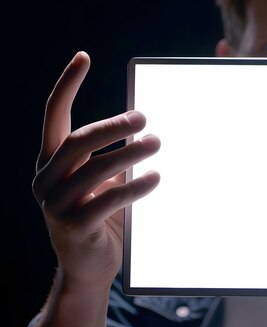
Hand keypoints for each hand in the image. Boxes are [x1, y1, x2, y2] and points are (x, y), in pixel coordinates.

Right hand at [31, 51, 160, 290]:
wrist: (90, 266)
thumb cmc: (102, 215)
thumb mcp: (103, 181)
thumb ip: (114, 156)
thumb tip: (147, 127)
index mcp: (51, 162)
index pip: (53, 115)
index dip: (67, 85)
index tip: (83, 57)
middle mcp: (47, 179)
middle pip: (77, 141)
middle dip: (112, 126)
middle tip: (144, 118)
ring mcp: (56, 205)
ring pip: (94, 169)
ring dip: (129, 153)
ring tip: (157, 143)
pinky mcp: (75, 227)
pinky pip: (107, 201)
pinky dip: (134, 187)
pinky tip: (155, 177)